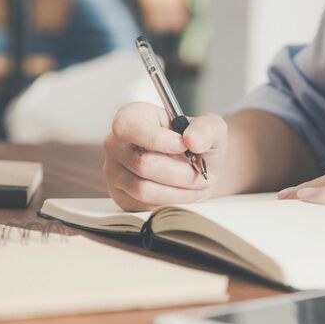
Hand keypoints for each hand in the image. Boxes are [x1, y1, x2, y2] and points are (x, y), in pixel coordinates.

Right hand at [103, 102, 227, 210]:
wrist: (198, 168)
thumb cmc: (197, 144)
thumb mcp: (210, 128)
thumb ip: (206, 128)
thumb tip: (192, 140)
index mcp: (132, 117)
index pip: (127, 127)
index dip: (156, 139)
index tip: (183, 146)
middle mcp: (116, 144)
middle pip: (142, 164)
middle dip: (180, 173)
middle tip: (201, 174)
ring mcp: (115, 172)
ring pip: (144, 189)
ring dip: (178, 191)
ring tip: (198, 185)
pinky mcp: (122, 197)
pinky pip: (144, 206)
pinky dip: (170, 203)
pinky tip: (184, 194)